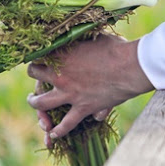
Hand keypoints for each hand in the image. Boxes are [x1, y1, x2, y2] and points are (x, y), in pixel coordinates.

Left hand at [27, 34, 153, 145]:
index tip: (39, 53)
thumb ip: (82, 39)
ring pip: (41, 103)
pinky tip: (54, 133)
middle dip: (34, 73)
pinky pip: (66, 124)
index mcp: (61, 54)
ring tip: (33, 100)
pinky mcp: (82, 108)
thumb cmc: (114, 47)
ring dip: (34, 102)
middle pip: (34, 74)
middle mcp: (60, 74)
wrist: (130, 67)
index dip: (37, 52)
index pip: (38, 53)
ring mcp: (69, 93)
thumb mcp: (94, 36)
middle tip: (35, 74)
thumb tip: (80, 32)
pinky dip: (59, 130)